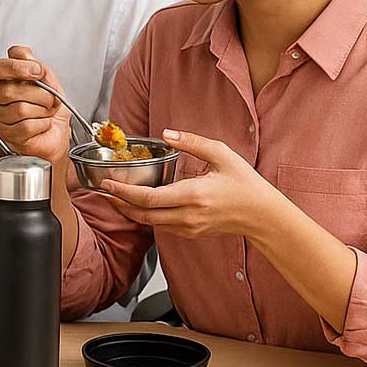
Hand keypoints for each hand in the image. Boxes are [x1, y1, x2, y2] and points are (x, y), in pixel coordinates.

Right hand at [0, 45, 72, 163]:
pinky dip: (43, 124)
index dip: (15, 67)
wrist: (58, 133)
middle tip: (50, 98)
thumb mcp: (49, 80)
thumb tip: (25, 56)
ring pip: (19, 109)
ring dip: (43, 110)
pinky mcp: (8, 136)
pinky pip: (26, 126)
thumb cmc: (50, 107)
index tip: (37, 71)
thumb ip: (36, 65)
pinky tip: (43, 124)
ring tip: (46, 112)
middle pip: (8, 91)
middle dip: (39, 94)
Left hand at [101, 129, 285, 238]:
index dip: (123, 192)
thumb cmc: (245, 183)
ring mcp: (189, 227)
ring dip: (130, 211)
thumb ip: (192, 142)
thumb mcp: (222, 154)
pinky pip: (161, 227)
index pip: (148, 198)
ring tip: (115, 196)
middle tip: (103, 191)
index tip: (107, 184)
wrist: (262, 215)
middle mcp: (188, 215)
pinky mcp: (190, 233)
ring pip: (149, 223)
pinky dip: (146, 217)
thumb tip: (166, 133)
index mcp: (194, 195)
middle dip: (119, 203)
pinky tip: (139, 205)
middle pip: (142, 214)